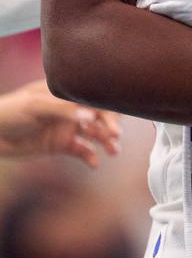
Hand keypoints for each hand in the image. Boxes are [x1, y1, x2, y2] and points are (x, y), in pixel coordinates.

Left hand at [0, 80, 121, 167]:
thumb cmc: (10, 111)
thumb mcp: (35, 106)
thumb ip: (63, 110)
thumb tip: (90, 115)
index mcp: (66, 93)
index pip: (93, 97)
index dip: (107, 109)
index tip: (114, 123)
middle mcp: (70, 109)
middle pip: (98, 116)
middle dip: (109, 127)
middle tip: (115, 139)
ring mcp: (67, 127)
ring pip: (93, 134)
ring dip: (105, 142)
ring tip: (113, 152)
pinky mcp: (61, 144)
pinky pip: (82, 150)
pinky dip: (90, 156)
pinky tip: (94, 164)